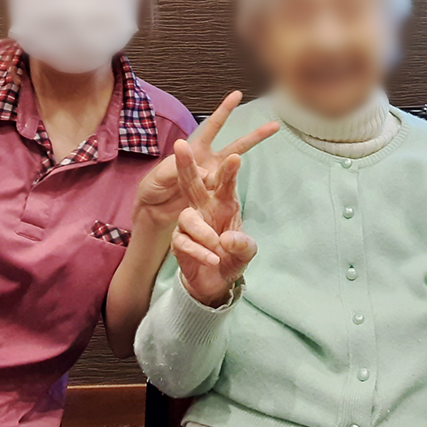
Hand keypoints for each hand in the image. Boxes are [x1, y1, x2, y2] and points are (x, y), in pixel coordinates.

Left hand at [135, 91, 278, 229]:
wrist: (151, 213)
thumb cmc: (153, 188)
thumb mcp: (159, 175)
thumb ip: (179, 169)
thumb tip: (207, 173)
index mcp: (196, 150)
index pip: (212, 126)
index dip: (224, 111)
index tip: (237, 95)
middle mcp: (209, 162)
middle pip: (236, 146)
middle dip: (255, 136)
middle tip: (274, 126)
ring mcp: (213, 181)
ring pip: (233, 171)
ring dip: (241, 168)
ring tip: (245, 172)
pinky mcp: (213, 199)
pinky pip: (223, 193)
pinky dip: (225, 194)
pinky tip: (219, 199)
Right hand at [171, 140, 256, 306]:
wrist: (217, 281)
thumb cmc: (233, 256)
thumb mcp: (247, 252)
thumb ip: (242, 244)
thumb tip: (226, 238)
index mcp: (224, 203)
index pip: (225, 183)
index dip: (229, 171)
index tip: (235, 157)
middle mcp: (204, 208)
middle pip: (192, 183)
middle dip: (186, 165)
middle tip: (181, 146)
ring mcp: (190, 224)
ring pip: (187, 217)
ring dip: (202, 231)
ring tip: (217, 245)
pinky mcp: (179, 241)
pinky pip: (183, 242)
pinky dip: (199, 251)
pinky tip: (212, 258)